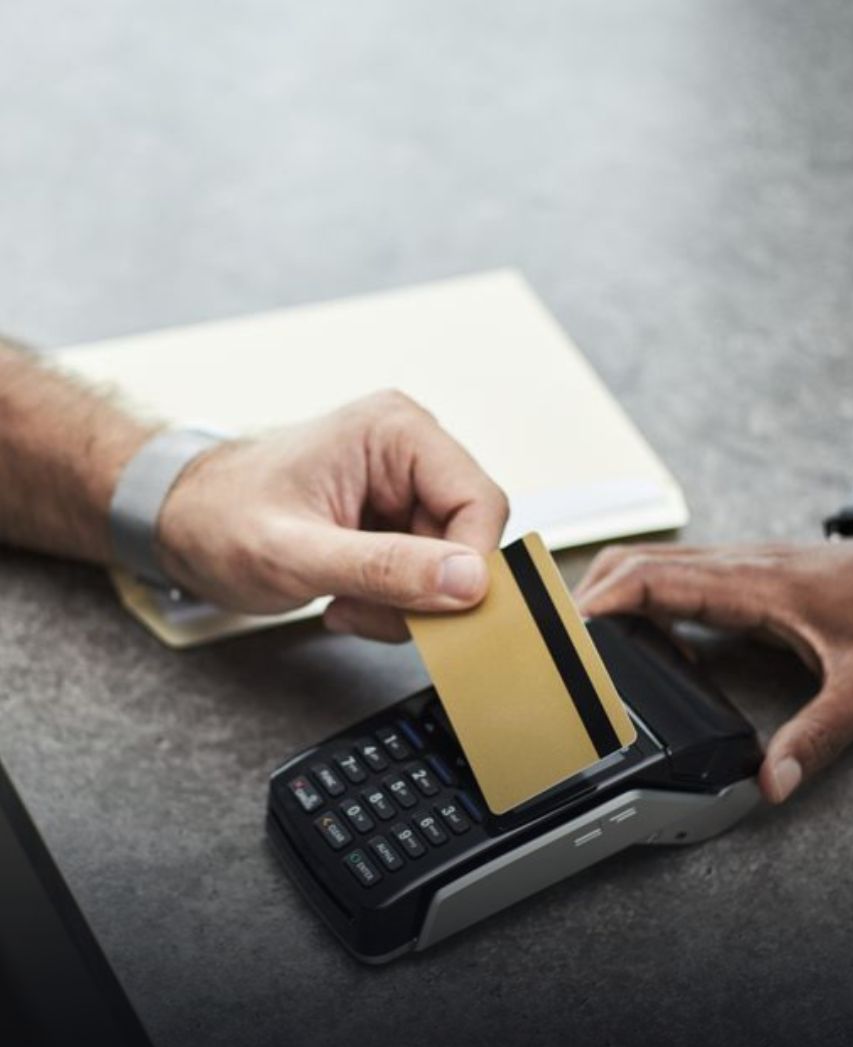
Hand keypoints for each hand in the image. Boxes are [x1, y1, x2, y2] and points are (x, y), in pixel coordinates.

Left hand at [157, 391, 508, 639]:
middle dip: (428, 591)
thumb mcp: (297, 555)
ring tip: (346, 604)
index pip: (481, 502)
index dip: (470, 566)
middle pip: (470, 537)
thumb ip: (386, 569)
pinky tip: (347, 599)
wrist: (178, 522)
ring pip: (451, 565)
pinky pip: (426, 574)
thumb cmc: (218, 519)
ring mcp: (403, 486)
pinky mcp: (395, 518)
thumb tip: (469, 581)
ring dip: (406, 604)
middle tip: (371, 614)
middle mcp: (409, 450)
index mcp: (395, 431)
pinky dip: (394, 603)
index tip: (437, 613)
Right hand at [575, 528, 852, 803]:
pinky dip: (642, 599)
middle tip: (561, 649)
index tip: (563, 635)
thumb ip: (820, 736)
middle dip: (587, 598)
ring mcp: (739, 565)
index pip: (653, 577)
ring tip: (587, 647)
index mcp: (754, 584)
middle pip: (636, 562)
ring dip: (611, 594)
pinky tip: (645, 642)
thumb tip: (772, 783)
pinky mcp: (745, 574)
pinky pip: (675, 576)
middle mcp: (737, 566)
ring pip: (651, 563)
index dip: (600, 601)